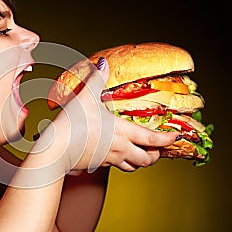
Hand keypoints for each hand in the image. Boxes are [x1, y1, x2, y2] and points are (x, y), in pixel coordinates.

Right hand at [50, 60, 177, 172]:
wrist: (56, 150)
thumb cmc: (73, 124)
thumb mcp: (86, 97)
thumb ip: (96, 79)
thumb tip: (102, 63)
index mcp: (123, 133)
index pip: (154, 140)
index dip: (168, 139)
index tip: (175, 136)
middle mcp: (120, 149)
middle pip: (147, 160)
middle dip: (156, 155)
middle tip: (157, 148)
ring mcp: (109, 160)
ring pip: (133, 168)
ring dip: (140, 161)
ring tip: (139, 153)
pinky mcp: (97, 164)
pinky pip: (115, 167)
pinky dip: (121, 162)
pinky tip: (114, 153)